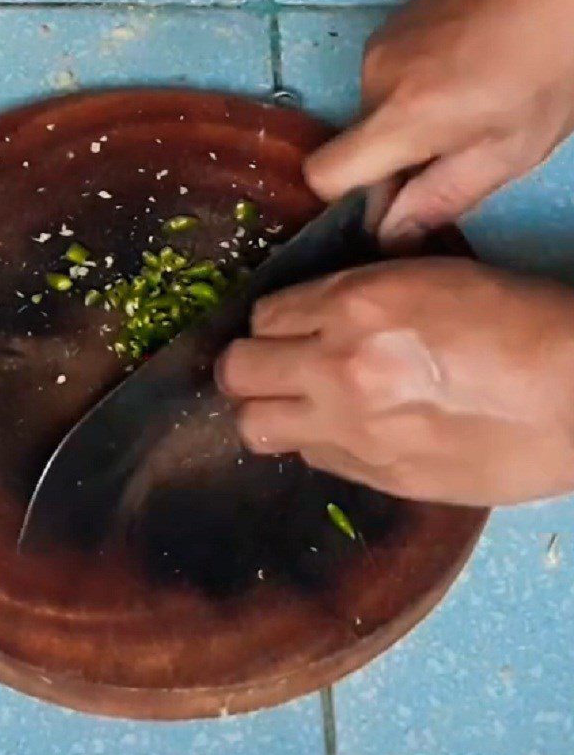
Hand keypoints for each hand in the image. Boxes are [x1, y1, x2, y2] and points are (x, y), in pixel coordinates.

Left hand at [216, 258, 573, 505]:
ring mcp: (351, 427)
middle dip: (245, 366)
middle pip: (238, 371)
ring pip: (255, 426)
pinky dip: (313, 442)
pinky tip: (342, 432)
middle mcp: (337, 366)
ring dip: (265, 411)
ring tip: (295, 404)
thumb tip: (307, 318)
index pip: (263, 315)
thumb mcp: (428, 279)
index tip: (282, 331)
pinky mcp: (375, 475)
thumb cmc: (517, 322)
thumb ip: (354, 296)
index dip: (268, 324)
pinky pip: (310, 459)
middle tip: (269, 368)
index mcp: (354, 305)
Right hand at [305, 0, 573, 242]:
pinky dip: (411, 93)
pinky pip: (384, 83)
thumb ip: (439, 201)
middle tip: (451, 155)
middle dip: (391, 164)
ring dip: (404, 127)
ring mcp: (379, 46)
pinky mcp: (391, 26)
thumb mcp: (509, 153)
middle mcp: (374, 80)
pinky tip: (457, 79)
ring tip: (463, 108)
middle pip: (353, 148)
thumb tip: (390, 237)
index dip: (344, 201)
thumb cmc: (551, 64)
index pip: (323, 176)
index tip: (388, 205)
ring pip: (372, 116)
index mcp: (400, 117)